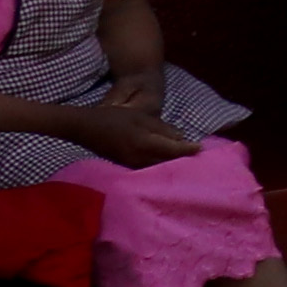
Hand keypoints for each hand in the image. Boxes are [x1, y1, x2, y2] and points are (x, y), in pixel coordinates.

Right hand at [84, 105, 204, 169]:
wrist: (86, 128)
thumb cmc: (114, 118)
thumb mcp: (141, 117)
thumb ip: (162, 128)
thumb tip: (181, 138)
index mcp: (144, 143)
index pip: (172, 150)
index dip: (188, 150)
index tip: (201, 148)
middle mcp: (138, 158)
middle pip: (167, 162)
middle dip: (182, 159)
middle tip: (196, 156)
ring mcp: (130, 165)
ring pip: (157, 167)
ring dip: (171, 164)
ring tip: (184, 160)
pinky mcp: (125, 167)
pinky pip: (147, 168)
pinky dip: (158, 166)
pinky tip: (164, 162)